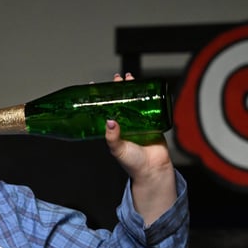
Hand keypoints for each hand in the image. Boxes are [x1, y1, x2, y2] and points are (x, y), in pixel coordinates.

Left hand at [106, 73, 176, 224]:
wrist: (153, 169)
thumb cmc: (133, 163)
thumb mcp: (117, 149)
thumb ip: (112, 137)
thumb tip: (109, 121)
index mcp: (113, 130)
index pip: (103, 110)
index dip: (100, 99)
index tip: (94, 87)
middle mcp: (125, 124)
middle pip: (119, 102)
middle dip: (117, 89)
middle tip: (116, 79)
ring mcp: (138, 122)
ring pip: (134, 101)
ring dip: (132, 89)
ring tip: (128, 78)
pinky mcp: (152, 122)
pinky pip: (150, 107)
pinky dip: (147, 96)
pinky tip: (145, 88)